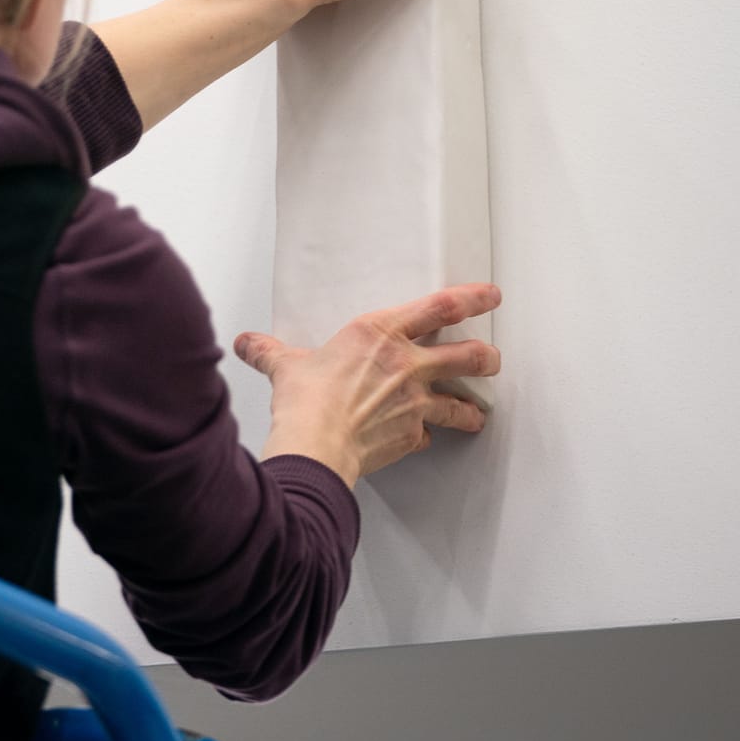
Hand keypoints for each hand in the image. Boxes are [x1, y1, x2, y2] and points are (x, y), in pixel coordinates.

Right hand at [234, 284, 501, 486]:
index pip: (441, 307)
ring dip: (471, 408)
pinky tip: (426, 439)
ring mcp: (415, 403)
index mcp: (380, 333)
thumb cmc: (307, 400)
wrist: (317, 445)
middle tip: (491, 358)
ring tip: (476, 413)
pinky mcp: (412, 436)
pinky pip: (429, 435)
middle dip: (486, 357)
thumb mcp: (285, 366)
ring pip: (461, 402)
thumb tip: (248, 343)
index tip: (490, 295)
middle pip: (469, 355)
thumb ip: (271, 352)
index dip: (472, 299)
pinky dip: (428, 437)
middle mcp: (408, 365)